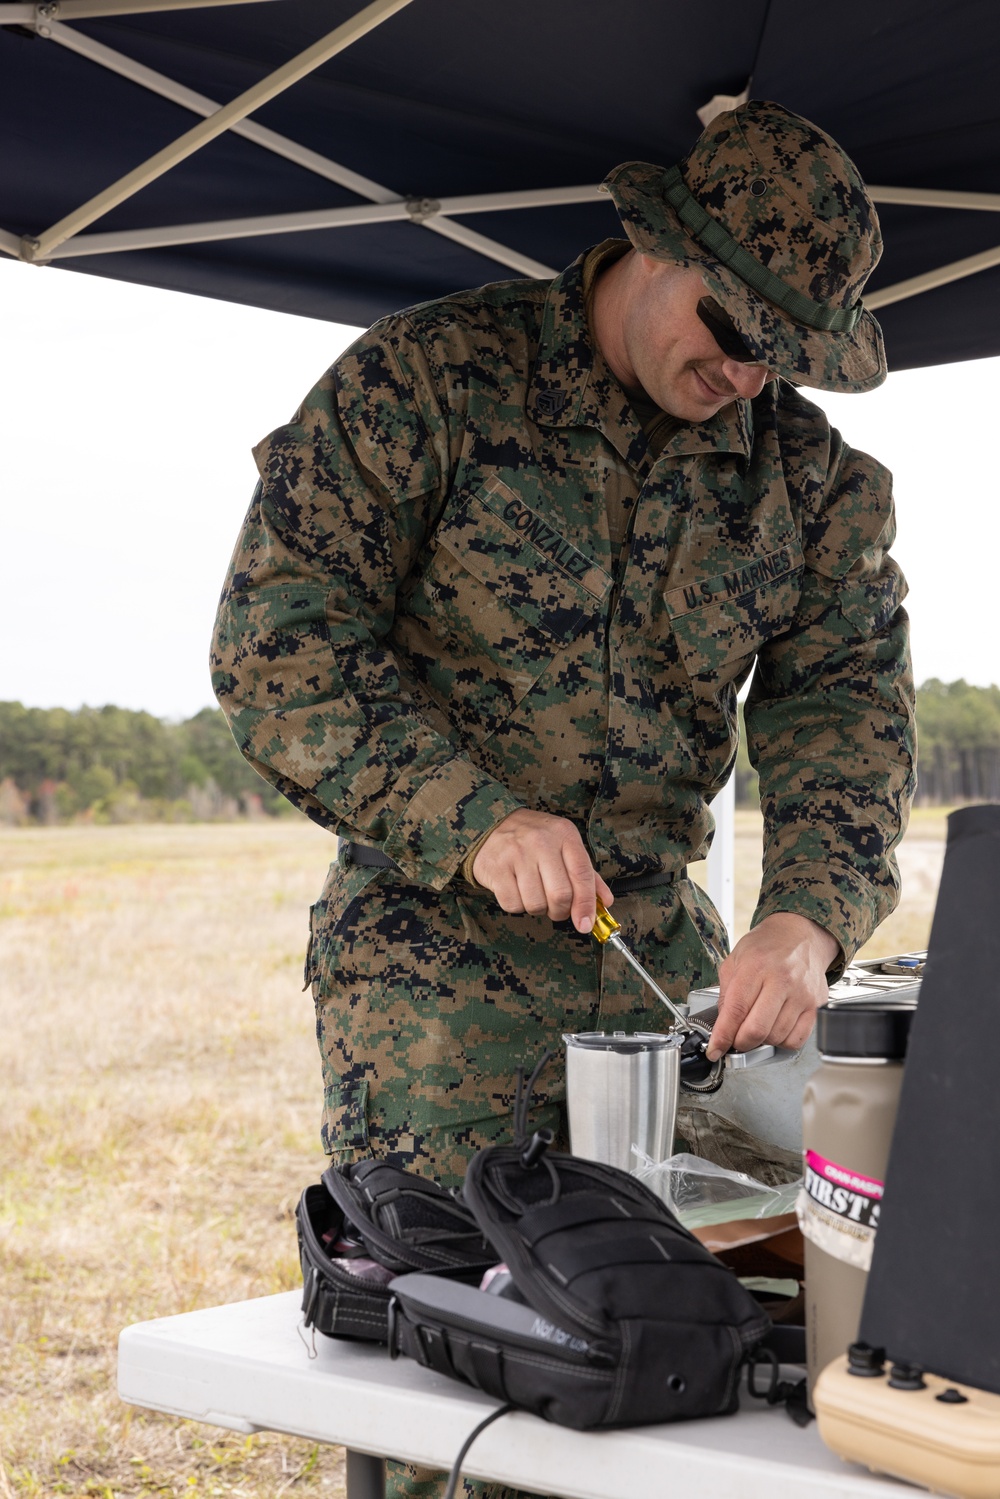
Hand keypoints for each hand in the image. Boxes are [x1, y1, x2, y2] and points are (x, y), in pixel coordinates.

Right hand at [471, 809, 613, 932]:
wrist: (490, 824)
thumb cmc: (533, 838)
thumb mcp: (563, 845)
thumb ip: (586, 873)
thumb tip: (605, 901)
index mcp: (564, 834)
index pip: (582, 875)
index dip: (586, 904)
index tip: (585, 924)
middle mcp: (541, 842)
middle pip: (560, 895)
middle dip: (561, 911)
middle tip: (556, 908)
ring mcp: (517, 854)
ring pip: (536, 904)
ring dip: (538, 908)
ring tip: (533, 893)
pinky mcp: (496, 868)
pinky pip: (513, 904)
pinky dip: (517, 906)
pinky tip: (516, 890)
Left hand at [706, 912, 839, 1060]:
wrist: (800, 935)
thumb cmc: (766, 946)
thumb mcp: (735, 960)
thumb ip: (726, 994)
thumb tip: (722, 1028)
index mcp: (756, 967)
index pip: (736, 1010)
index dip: (722, 1036)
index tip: (715, 1049)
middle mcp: (782, 980)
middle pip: (757, 1030)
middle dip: (741, 1042)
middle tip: (736, 1039)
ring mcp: (802, 994)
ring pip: (777, 1037)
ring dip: (762, 1041)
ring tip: (757, 1026)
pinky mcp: (817, 1005)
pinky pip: (797, 1039)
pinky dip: (782, 1042)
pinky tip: (775, 1028)